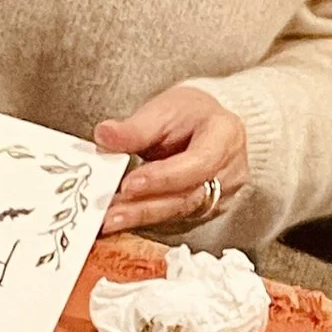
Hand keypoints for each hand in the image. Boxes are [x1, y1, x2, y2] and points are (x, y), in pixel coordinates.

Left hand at [95, 86, 250, 237]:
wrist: (205, 127)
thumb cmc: (190, 116)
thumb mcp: (165, 110)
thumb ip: (135, 128)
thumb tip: (104, 135)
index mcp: (225, 137)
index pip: (198, 164)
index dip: (163, 178)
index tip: (130, 184)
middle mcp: (227, 173)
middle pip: (186, 198)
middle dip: (144, 207)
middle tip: (110, 213)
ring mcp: (218, 198)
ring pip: (177, 214)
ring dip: (140, 218)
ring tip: (109, 219)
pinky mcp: (201, 214)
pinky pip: (172, 221)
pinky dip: (144, 221)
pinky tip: (120, 221)